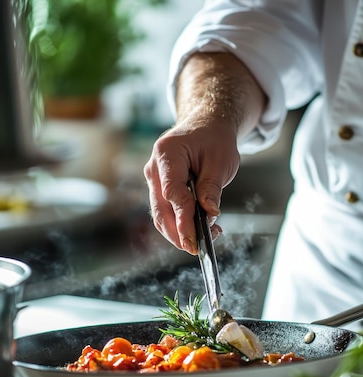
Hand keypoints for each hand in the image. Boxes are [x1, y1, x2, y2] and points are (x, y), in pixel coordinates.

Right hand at [144, 115, 239, 253]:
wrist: (205, 127)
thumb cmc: (214, 139)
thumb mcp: (221, 160)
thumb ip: (212, 187)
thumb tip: (209, 214)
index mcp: (167, 154)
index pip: (172, 192)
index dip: (182, 218)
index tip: (193, 238)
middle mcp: (154, 169)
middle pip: (160, 210)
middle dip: (177, 233)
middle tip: (196, 249)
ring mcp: (154, 180)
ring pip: (161, 215)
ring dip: (179, 233)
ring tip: (204, 240)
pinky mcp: (159, 190)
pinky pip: (167, 212)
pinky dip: (181, 225)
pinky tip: (200, 230)